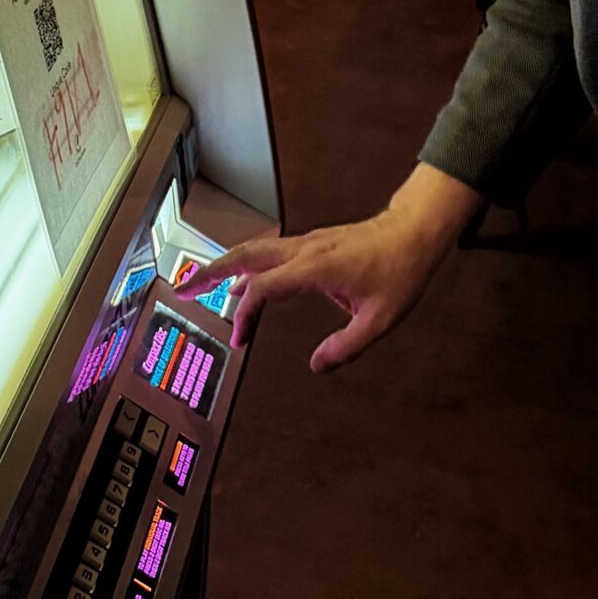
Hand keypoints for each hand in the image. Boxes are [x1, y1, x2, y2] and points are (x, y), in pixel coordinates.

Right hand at [177, 163, 480, 373]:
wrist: (415, 231)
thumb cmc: (401, 271)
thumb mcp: (380, 320)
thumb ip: (346, 347)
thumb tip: (316, 366)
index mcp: (316, 268)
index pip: (263, 289)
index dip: (245, 315)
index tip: (241, 340)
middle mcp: (304, 250)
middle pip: (245, 255)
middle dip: (210, 271)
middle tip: (182, 288)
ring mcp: (306, 243)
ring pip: (254, 249)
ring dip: (224, 265)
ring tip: (199, 283)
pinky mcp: (311, 244)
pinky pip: (269, 251)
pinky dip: (247, 265)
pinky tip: (243, 282)